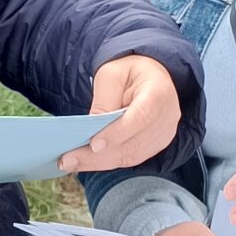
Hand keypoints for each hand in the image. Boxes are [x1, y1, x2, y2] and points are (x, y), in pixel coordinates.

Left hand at [59, 55, 182, 172]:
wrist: (149, 76)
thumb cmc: (129, 72)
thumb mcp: (111, 74)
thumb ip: (104, 100)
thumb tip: (92, 131)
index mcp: (159, 92)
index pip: (141, 117)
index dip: (118, 133)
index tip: (94, 145)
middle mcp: (167, 116)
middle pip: (133, 143)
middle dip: (99, 156)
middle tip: (68, 160)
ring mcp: (164, 133)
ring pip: (131, 155)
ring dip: (99, 163)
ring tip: (71, 163)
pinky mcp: (156, 144)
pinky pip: (132, 158)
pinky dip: (108, 162)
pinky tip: (86, 162)